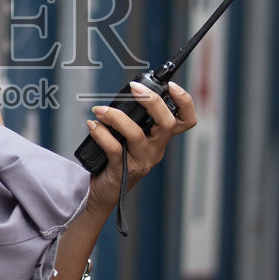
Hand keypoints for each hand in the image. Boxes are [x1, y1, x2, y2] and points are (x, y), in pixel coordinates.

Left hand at [84, 80, 196, 215]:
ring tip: (100, 111)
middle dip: (152, 101)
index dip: (185, 102)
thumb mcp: (129, 138)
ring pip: (137, 134)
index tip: (172, 86)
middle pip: (167, 124)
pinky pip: (114, 148)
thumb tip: (122, 95)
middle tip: (134, 89)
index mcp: (159, 139)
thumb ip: (131, 119)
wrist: (103, 193)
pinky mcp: (123, 169)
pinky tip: (93, 126)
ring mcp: (140, 161)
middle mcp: (155, 150)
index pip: (185, 121)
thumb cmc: (115, 161)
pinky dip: (101, 134)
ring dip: (117, 117)